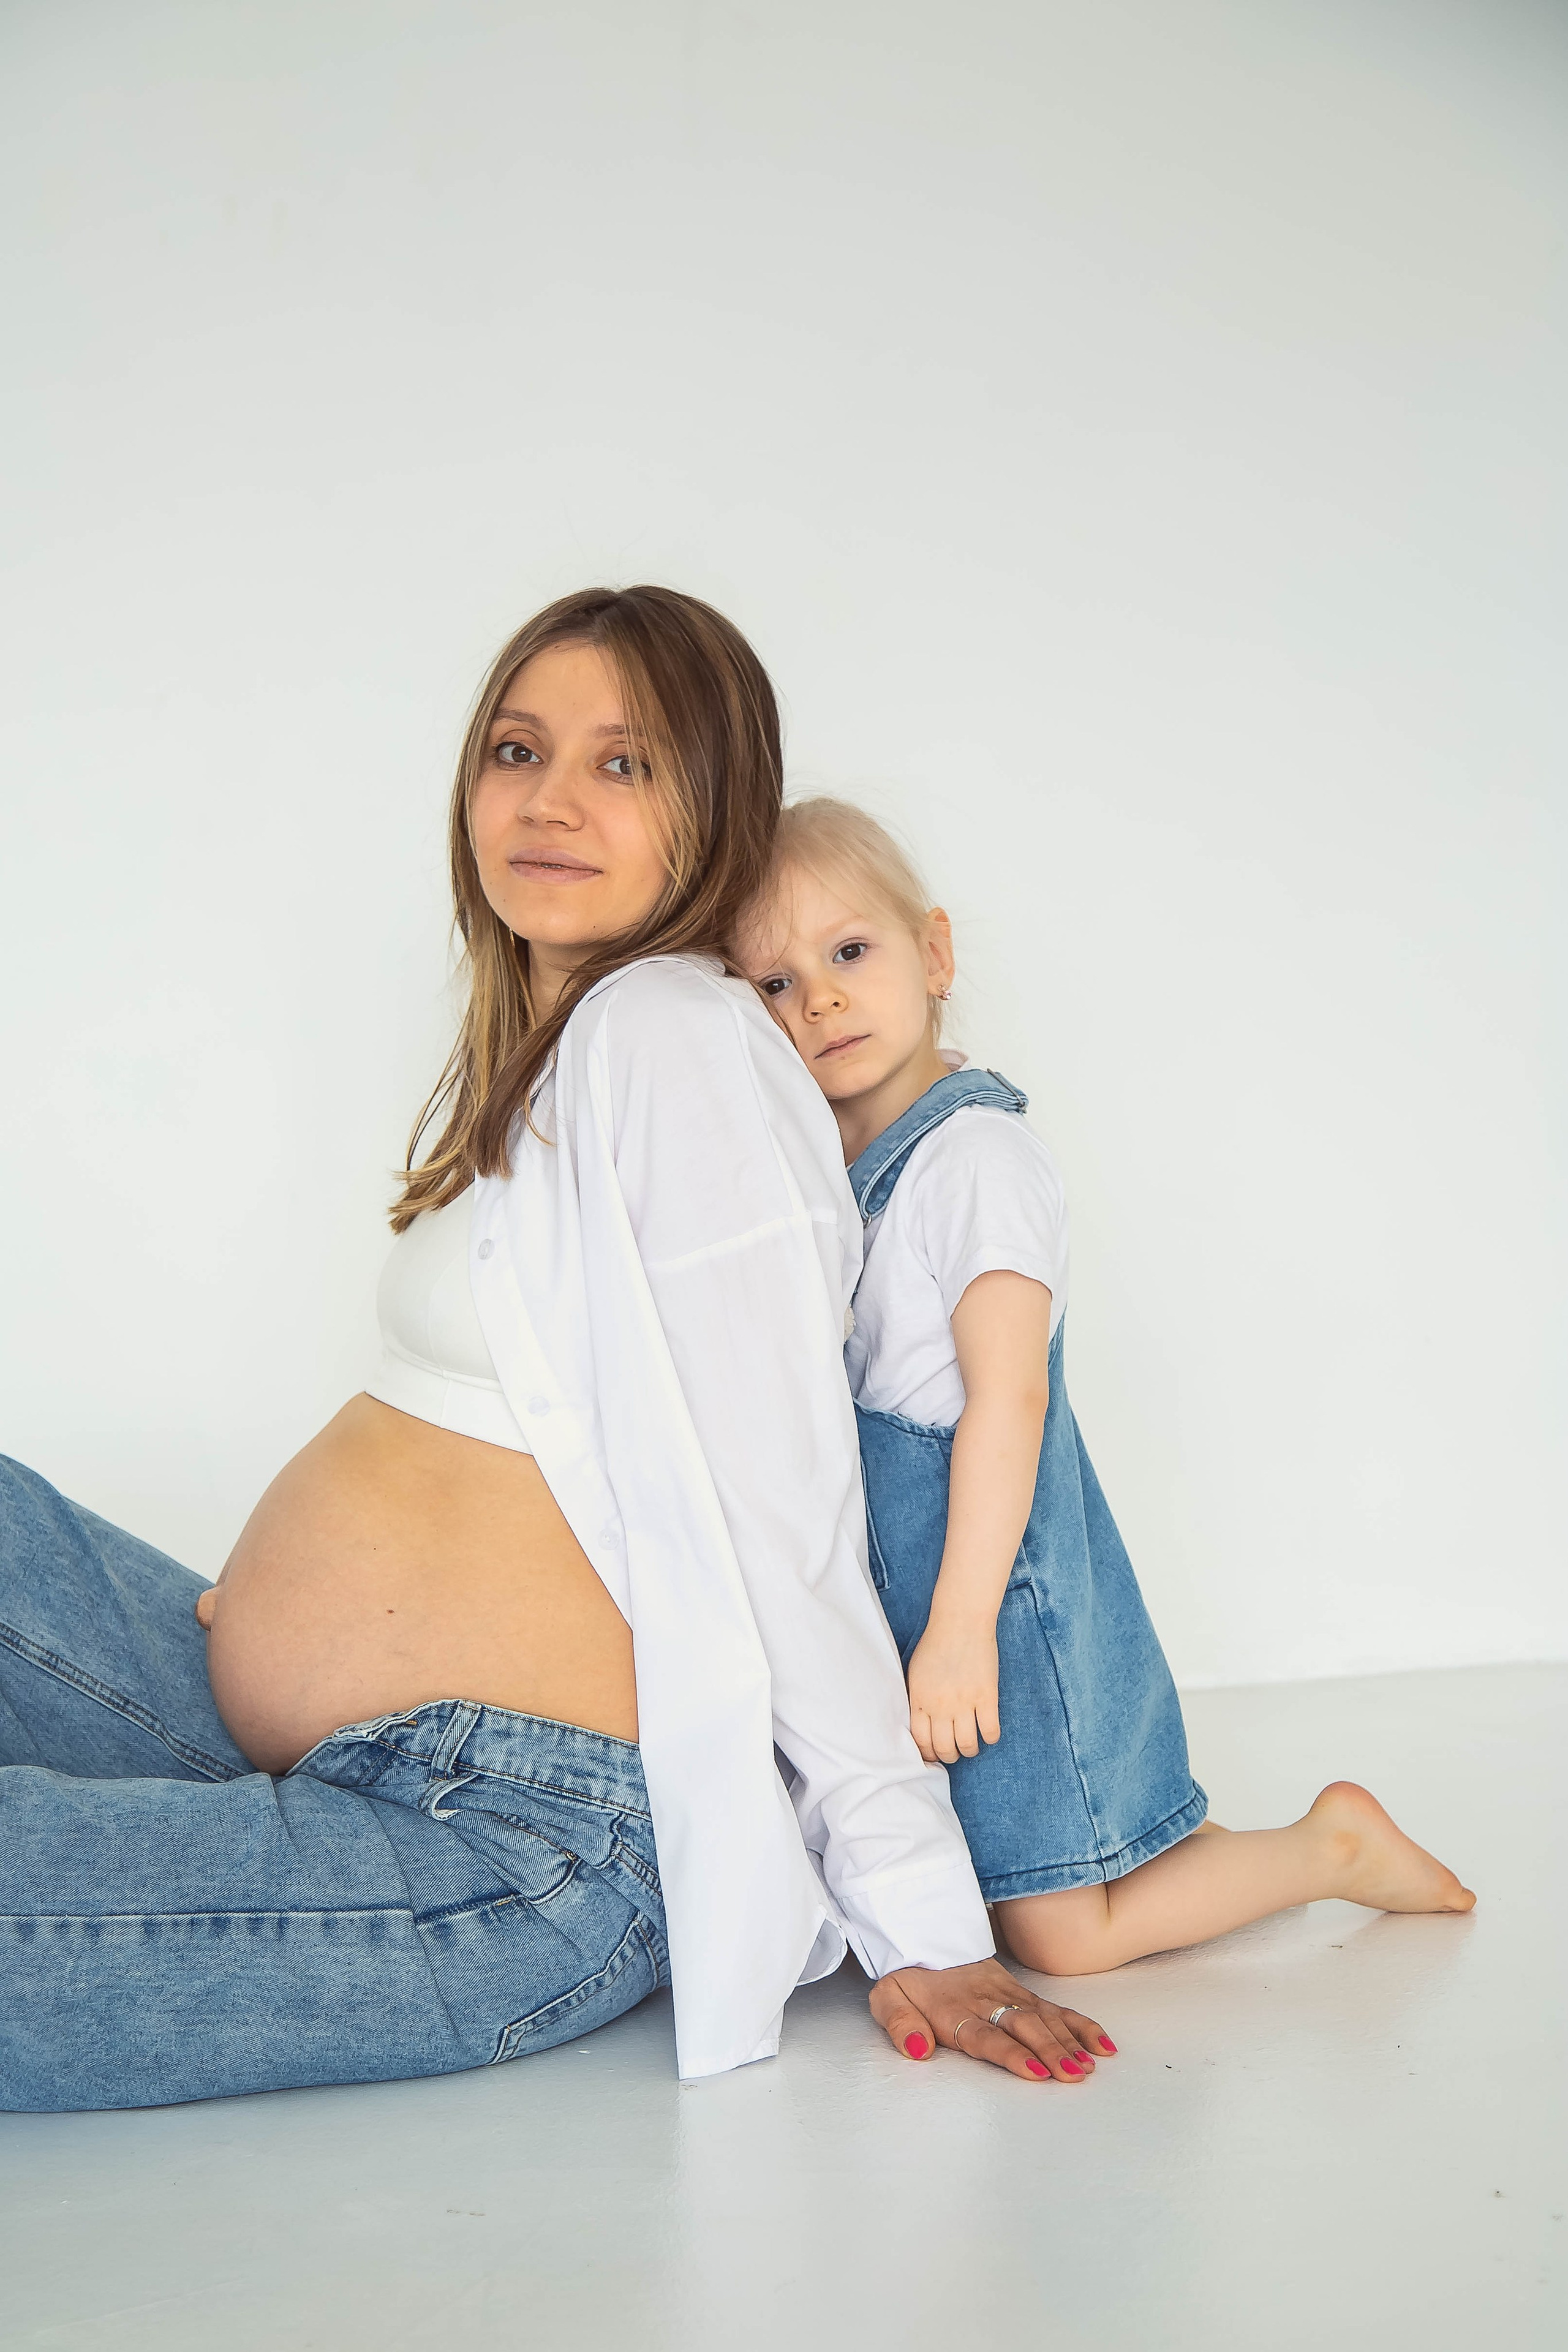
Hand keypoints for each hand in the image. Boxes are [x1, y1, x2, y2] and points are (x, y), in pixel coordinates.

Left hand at [870, 1958, 1114, 2082]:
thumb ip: (900, 2024)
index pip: (986, 2035)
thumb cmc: (908, 1976)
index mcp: (955, 2009)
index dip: (1010, 2053)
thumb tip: (917, 2048)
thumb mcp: (887, 1997)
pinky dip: (1080, 2025)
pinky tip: (1101, 2045)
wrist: (923, 1934)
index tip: (1033, 2071)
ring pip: (1044, 2018)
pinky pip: (1055, 2008)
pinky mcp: (1022, 1992)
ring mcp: (1009, 1995)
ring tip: (1088, 2067)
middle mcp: (987, 2002)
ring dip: (1068, 2043)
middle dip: (1050, 2051)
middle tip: (1072, 2075)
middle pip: (1023, 2028)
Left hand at [906, 1619, 999, 1763]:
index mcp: (920, 1699)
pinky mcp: (987, 1697)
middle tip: (954, 1753)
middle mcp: (940, 1705)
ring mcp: (964, 1702)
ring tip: (971, 1746)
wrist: (960, 1621)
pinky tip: (988, 1734)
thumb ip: (917, 1699)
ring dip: (969, 1750)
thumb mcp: (915, 1673)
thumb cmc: (936, 1644)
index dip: (928, 1753)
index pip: (920, 1741)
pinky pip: (990, 1731)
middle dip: (949, 1756)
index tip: (934, 1754)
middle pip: (944, 1748)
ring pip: (967, 1745)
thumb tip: (920, 1725)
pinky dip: (990, 1738)